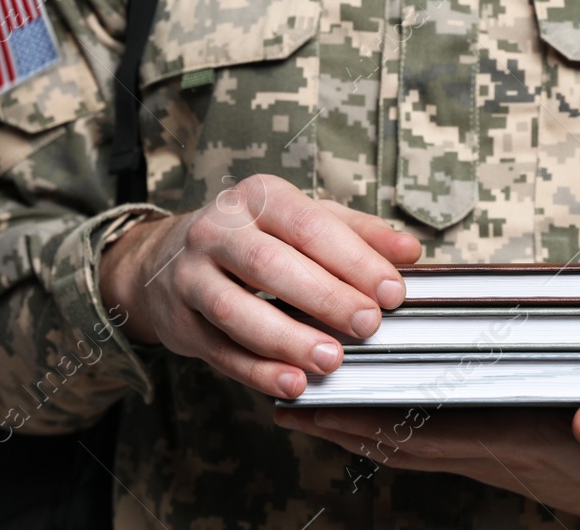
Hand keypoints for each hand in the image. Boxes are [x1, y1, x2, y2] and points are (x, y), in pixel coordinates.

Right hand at [99, 174, 422, 399]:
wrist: (169, 258)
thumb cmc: (256, 236)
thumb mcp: (305, 220)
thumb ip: (358, 233)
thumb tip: (410, 250)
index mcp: (258, 197)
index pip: (309, 225)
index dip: (353, 259)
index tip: (393, 291)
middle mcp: (217, 230)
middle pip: (270, 265)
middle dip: (324, 297)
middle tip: (368, 325)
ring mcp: (191, 276)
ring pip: (235, 310)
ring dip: (287, 339)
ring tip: (331, 360)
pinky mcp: (179, 321)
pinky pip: (219, 350)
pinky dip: (256, 371)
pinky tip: (292, 384)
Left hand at [272, 404, 579, 529]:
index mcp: (512, 444)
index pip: (427, 435)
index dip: (370, 422)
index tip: (321, 407)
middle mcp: (487, 447)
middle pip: (398, 436)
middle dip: (339, 421)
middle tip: (283, 395)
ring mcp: (486, 443)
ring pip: (407, 432)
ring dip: (355, 416)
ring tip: (304, 391)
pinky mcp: (494, 435)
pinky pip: (430, 425)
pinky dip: (391, 412)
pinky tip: (368, 391)